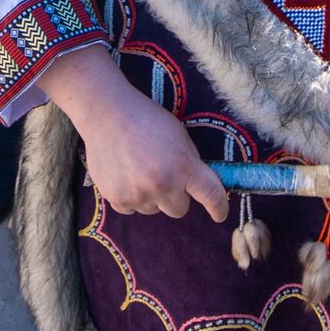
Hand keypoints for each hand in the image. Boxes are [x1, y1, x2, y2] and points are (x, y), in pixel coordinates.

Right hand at [38, 46, 229, 221]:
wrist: (109, 115)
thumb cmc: (149, 121)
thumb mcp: (180, 136)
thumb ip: (191, 163)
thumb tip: (197, 186)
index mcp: (184, 166)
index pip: (211, 195)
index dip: (219, 207)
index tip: (220, 215)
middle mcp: (162, 185)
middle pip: (180, 209)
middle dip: (177, 196)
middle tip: (166, 176)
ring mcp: (138, 195)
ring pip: (155, 209)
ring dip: (153, 197)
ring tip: (141, 170)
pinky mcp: (116, 200)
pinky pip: (133, 209)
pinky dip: (132, 197)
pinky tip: (126, 175)